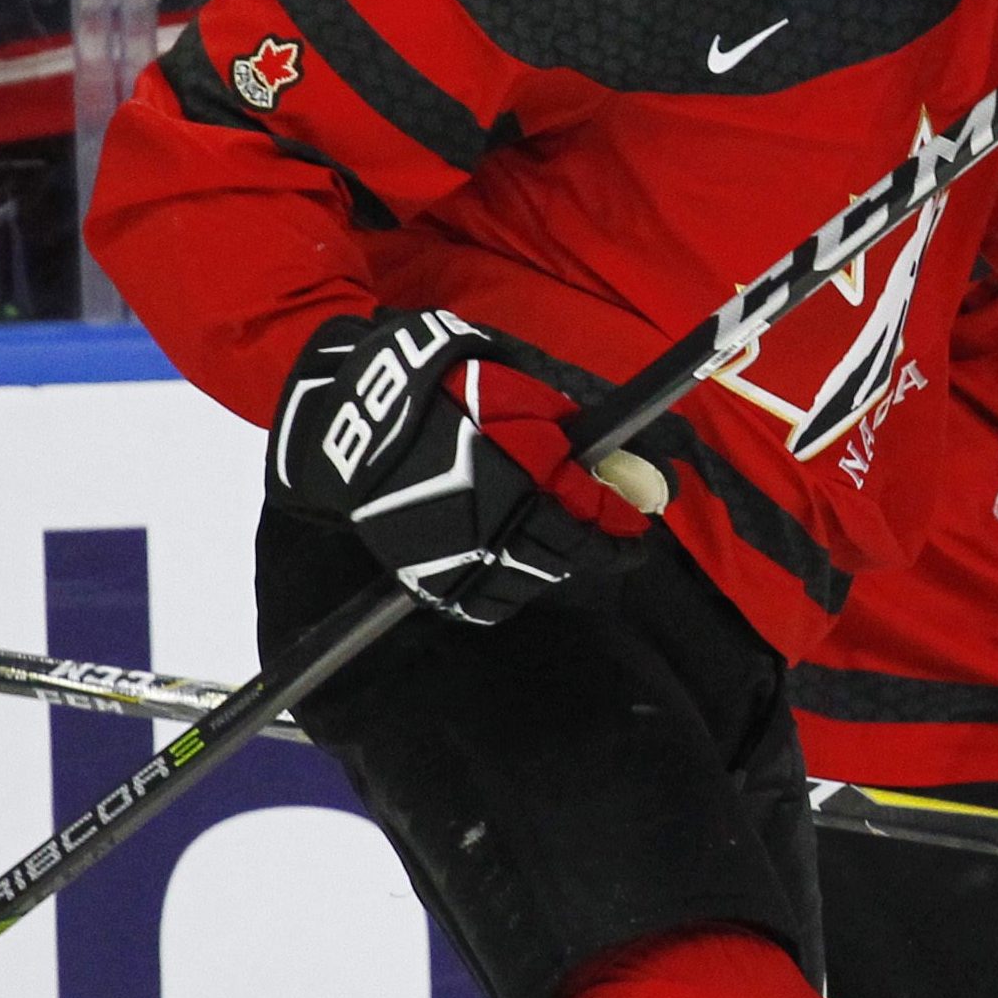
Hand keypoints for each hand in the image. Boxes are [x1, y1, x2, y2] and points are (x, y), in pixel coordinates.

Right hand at [269, 308, 661, 626]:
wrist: (359, 425)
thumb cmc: (447, 396)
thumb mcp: (518, 396)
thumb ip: (570, 432)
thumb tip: (618, 462)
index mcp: (525, 484)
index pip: (592, 527)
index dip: (621, 535)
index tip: (637, 537)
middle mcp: (498, 530)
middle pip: (562, 558)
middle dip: (586, 548)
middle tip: (597, 539)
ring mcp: (462, 558)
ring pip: (527, 583)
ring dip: (549, 568)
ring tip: (552, 548)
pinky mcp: (431, 577)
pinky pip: (485, 602)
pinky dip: (506, 590)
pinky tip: (510, 569)